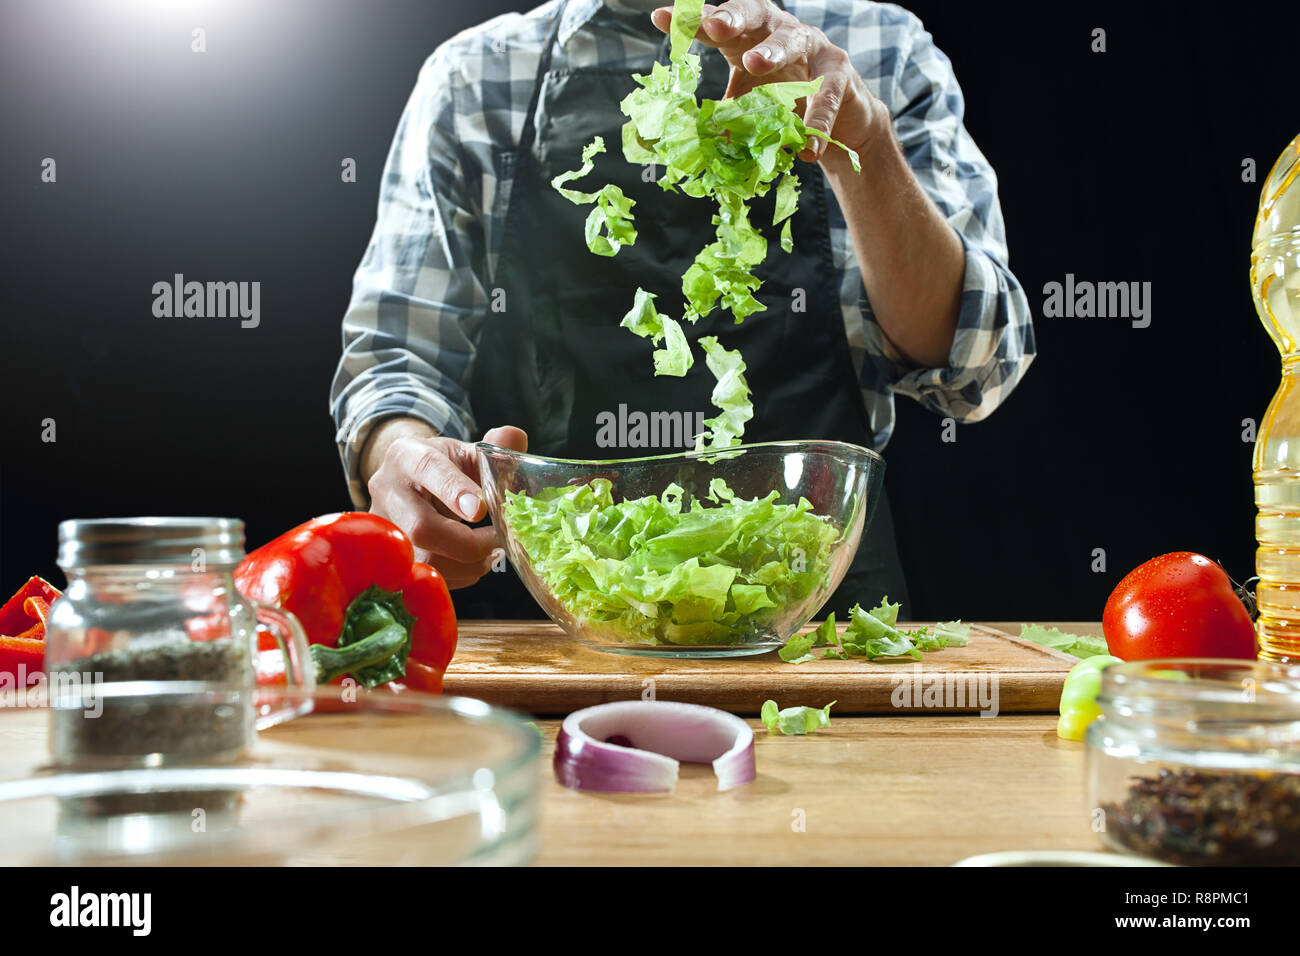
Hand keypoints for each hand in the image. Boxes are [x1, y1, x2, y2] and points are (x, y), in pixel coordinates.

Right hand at [367, 422, 527, 588]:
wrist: (406, 485)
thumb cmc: (443, 468)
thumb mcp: (465, 451)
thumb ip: (495, 446)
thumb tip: (516, 437)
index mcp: (407, 455)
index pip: (427, 469)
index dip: (454, 490)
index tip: (482, 510)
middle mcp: (388, 490)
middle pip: (421, 527)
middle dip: (468, 542)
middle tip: (498, 539)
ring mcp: (384, 527)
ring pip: (423, 559)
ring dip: (468, 564)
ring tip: (492, 553)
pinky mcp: (391, 555)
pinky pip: (425, 577)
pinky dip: (459, 576)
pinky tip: (476, 563)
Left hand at [650, 1, 888, 169]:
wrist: (840, 123)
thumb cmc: (789, 105)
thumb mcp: (752, 107)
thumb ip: (728, 115)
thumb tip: (695, 142)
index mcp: (748, 38)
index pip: (716, 24)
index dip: (691, 21)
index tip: (662, 19)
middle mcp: (778, 31)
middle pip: (753, 14)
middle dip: (732, 17)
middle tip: (715, 27)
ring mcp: (812, 47)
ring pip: (791, 40)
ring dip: (772, 50)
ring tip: (754, 63)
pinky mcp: (839, 73)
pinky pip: (826, 93)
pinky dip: (816, 118)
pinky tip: (808, 142)